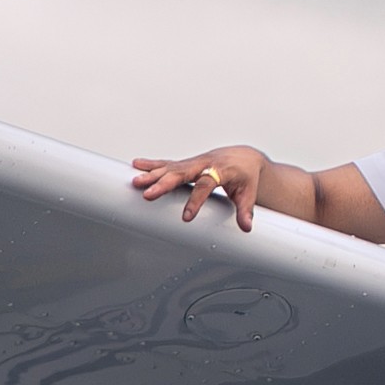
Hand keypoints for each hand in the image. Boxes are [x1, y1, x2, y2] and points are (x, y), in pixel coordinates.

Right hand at [131, 146, 269, 231]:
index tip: (186, 217)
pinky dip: (151, 164)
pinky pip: (167, 164)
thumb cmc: (245, 174)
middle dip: (164, 184)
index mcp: (221, 170)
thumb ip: (245, 210)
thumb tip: (246, 227)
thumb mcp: (248, 193)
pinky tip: (136, 165)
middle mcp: (204, 164)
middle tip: (148, 194)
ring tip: (135, 181)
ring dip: (152, 174)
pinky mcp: (186, 165)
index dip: (196, 201)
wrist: (244, 157)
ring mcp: (193, 163)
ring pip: (170, 168)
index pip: (206, 185)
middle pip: (181, 173)